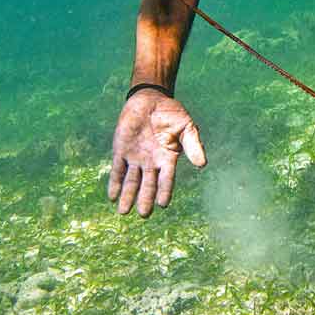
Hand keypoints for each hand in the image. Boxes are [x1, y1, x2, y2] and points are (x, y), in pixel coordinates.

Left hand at [109, 90, 206, 215]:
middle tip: (143, 214)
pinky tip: (113, 196)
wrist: (150, 99)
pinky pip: (117, 170)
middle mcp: (151, 162)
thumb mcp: (187, 127)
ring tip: (123, 212)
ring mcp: (135, 158)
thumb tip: (202, 164)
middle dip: (145, 199)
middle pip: (148, 185)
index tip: (162, 204)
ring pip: (131, 181)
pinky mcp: (121, 151)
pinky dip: (115, 183)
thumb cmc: (171, 114)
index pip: (166, 180)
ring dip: (128, 196)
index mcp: (168, 159)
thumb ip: (193, 145)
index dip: (164, 191)